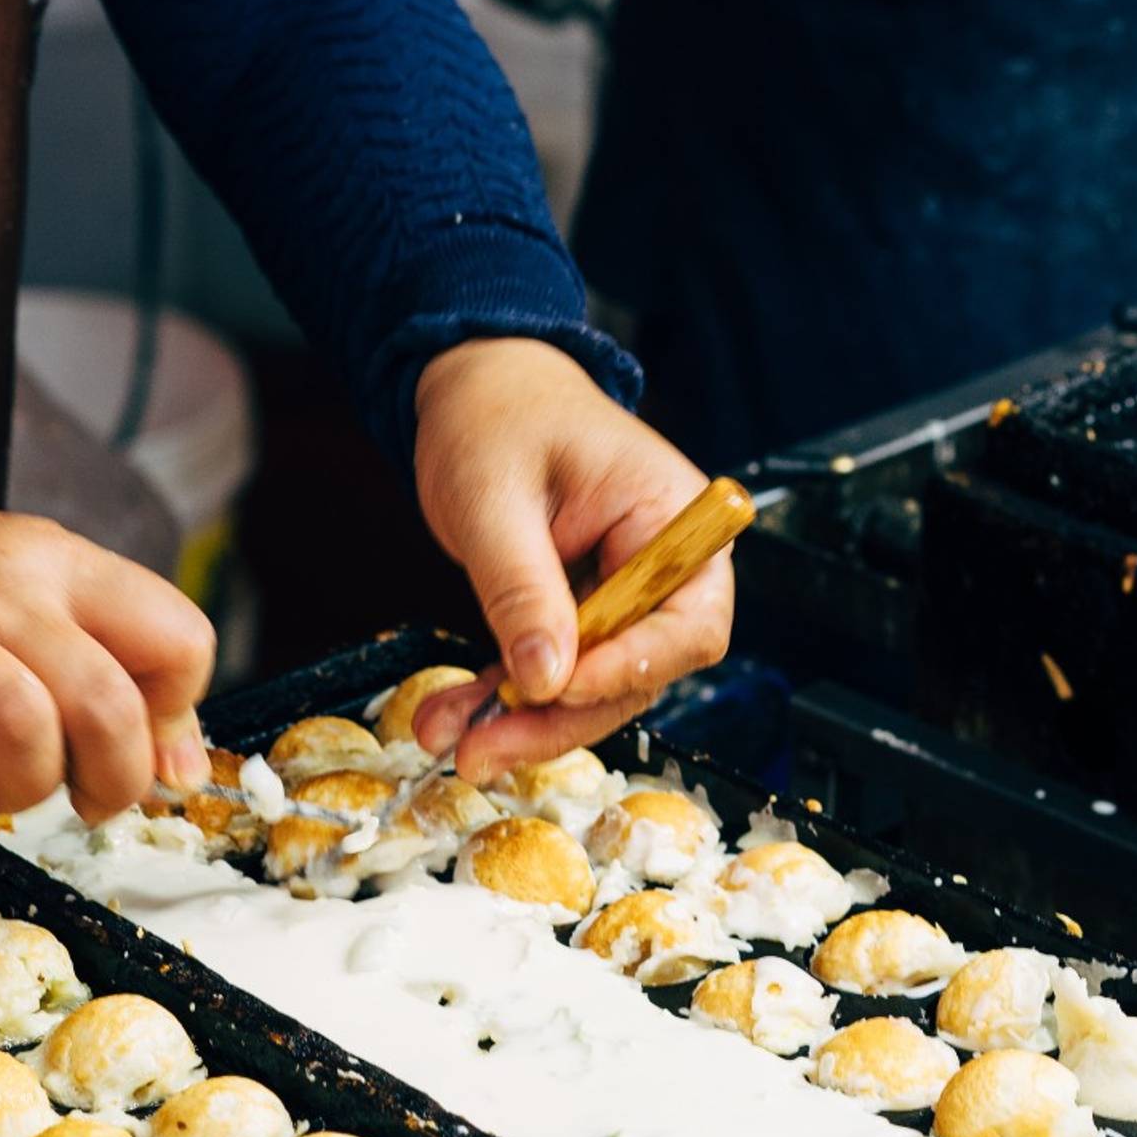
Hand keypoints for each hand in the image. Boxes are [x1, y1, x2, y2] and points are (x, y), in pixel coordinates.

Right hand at [0, 498, 215, 820]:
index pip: (178, 638)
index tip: (135, 740)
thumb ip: (123, 671)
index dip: (171, 714)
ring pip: (14, 722)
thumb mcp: (46, 597)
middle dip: (112, 779)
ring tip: (4, 784)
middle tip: (84, 794)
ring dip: (24, 784)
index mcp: (59, 562)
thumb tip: (181, 774)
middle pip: (104, 701)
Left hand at [409, 338, 733, 773]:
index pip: (688, 620)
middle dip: (559, 717)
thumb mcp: (496, 497)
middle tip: (482, 751)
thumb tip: (546, 677)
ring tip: (448, 739)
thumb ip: (522, 586)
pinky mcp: (578, 608)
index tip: (557, 689)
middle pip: (638, 669)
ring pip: (590, 683)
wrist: (472, 385)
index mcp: (672, 515)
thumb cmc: (496, 413)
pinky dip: (503, 695)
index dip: (631, 668)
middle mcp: (661, 561)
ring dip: (522, 720)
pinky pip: (552, 666)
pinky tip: (452, 718)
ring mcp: (621, 589)